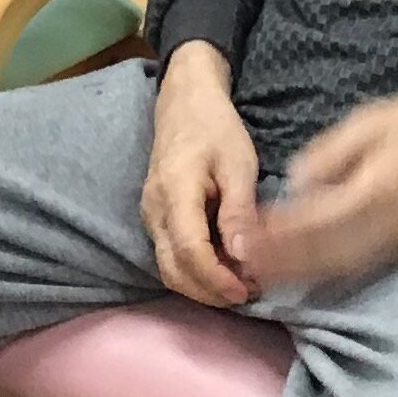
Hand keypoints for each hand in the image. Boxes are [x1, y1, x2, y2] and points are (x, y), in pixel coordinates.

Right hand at [143, 43, 261, 307]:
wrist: (184, 102)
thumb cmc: (215, 128)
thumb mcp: (238, 164)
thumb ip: (238, 212)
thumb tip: (244, 258)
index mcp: (174, 193)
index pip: (189, 252)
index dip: (216, 280)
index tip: (246, 292)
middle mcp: (153, 210)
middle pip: (173, 270)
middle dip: (209, 292)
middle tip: (248, 294)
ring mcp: (149, 216)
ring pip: (169, 268)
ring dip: (201, 285)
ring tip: (240, 284)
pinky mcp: (154, 218)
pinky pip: (170, 255)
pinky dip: (195, 270)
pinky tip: (224, 266)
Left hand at [242, 87, 397, 291]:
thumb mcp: (370, 121)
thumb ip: (330, 153)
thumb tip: (296, 182)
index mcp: (376, 188)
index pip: (318, 219)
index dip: (281, 232)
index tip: (248, 235)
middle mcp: (386, 222)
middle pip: (325, 252)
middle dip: (283, 260)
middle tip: (245, 262)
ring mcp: (397, 238)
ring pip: (340, 265)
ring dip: (300, 272)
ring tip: (265, 272)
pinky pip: (359, 265)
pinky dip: (327, 272)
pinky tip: (303, 273)